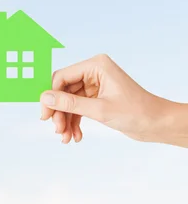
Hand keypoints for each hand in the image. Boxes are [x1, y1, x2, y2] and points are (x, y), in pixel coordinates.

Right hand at [39, 53, 187, 146]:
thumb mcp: (100, 109)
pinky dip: (74, 122)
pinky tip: (76, 136)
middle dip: (59, 112)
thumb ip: (70, 104)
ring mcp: (94, 85)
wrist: (157, 124)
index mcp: (96, 66)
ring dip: (65, 120)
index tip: (46, 115)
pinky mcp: (96, 97)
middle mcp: (93, 72)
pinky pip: (77, 108)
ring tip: (66, 137)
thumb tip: (46, 98)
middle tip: (57, 130)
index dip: (51, 96)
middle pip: (63, 91)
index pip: (62, 77)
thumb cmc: (137, 112)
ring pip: (68, 102)